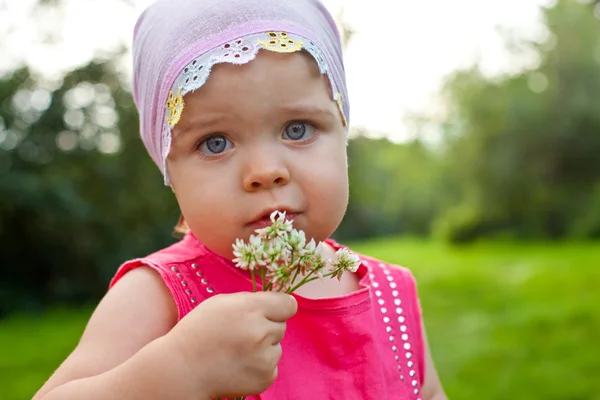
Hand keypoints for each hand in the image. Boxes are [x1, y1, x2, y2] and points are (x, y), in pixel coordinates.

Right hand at [164, 291, 297, 397]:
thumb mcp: (221, 303)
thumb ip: (252, 300)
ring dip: (264, 348)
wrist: (183, 370)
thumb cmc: (199, 332)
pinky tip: (239, 365)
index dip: (280, 308)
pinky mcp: (266, 377)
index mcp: (250, 309)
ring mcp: (264, 357)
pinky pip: (272, 365)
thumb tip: (278, 302)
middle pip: (282, 325)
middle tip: (241, 334)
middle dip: (267, 327)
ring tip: (237, 351)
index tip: (271, 312)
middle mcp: (260, 332)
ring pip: (277, 346)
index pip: (288, 305)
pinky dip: (260, 366)